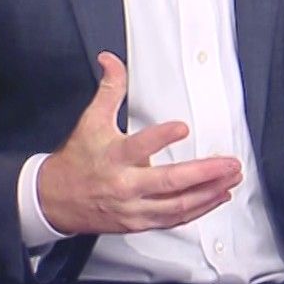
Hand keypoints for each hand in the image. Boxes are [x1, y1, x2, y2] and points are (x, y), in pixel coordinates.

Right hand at [36, 51, 241, 235]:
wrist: (53, 200)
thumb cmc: (76, 160)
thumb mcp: (90, 120)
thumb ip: (109, 89)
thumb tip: (111, 61)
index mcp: (113, 157)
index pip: (139, 146)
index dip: (162, 137)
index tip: (183, 127)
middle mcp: (125, 185)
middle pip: (169, 182)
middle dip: (204, 173)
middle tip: (229, 163)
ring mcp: (133, 208)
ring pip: (176, 206)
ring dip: (208, 193)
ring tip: (230, 179)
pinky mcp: (138, 223)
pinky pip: (173, 219)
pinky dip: (198, 210)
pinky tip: (216, 197)